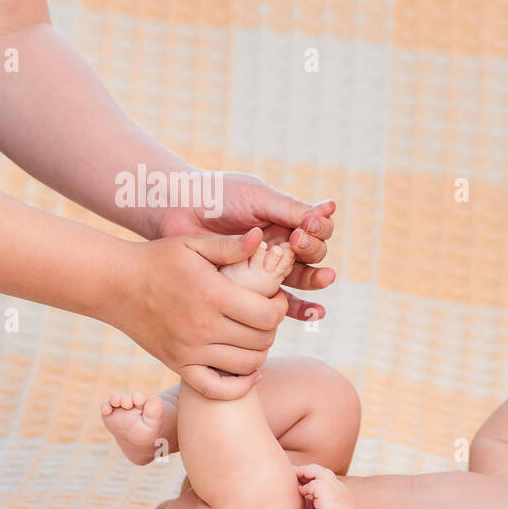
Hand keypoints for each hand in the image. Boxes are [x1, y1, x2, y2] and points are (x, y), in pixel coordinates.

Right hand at [115, 230, 287, 398]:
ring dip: (259, 353)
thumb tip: (261, 236)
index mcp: (213, 295)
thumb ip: (230, 246)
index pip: (269, 315)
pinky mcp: (177, 365)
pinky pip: (215, 389)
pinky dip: (237, 387)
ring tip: (253, 336)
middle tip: (265, 316)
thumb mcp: (193, 245)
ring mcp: (190, 350)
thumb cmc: (157, 259)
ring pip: (246, 366)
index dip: (280, 307)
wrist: (114, 283)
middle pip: (262, 341)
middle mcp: (203, 327)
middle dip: (272, 328)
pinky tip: (247, 372)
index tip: (275, 298)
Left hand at [156, 172, 336, 321]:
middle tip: (299, 243)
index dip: (319, 229)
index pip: (317, 229)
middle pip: (313, 255)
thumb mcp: (257, 197)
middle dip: (312, 250)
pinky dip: (300, 309)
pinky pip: (280, 303)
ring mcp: (266, 268)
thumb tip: (330, 210)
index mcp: (285, 221)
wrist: (177, 210)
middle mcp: (280, 245)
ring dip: (316, 280)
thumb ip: (290, 208)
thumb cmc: (217, 196)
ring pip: (301, 279)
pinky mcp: (250, 289)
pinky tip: (314, 313)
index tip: (307, 225)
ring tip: (324, 279)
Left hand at [294, 463, 364, 508]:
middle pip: (320, 469)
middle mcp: (338, 486)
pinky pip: (313, 483)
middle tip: (291, 473)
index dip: (310, 476)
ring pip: (316, 470)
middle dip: (304, 470)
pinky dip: (304, 487)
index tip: (298, 480)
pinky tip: (299, 493)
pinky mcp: (328, 492)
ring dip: (302, 473)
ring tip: (290, 476)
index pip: (324, 476)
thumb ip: (314, 504)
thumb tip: (301, 500)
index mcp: (339, 491)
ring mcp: (334, 487)